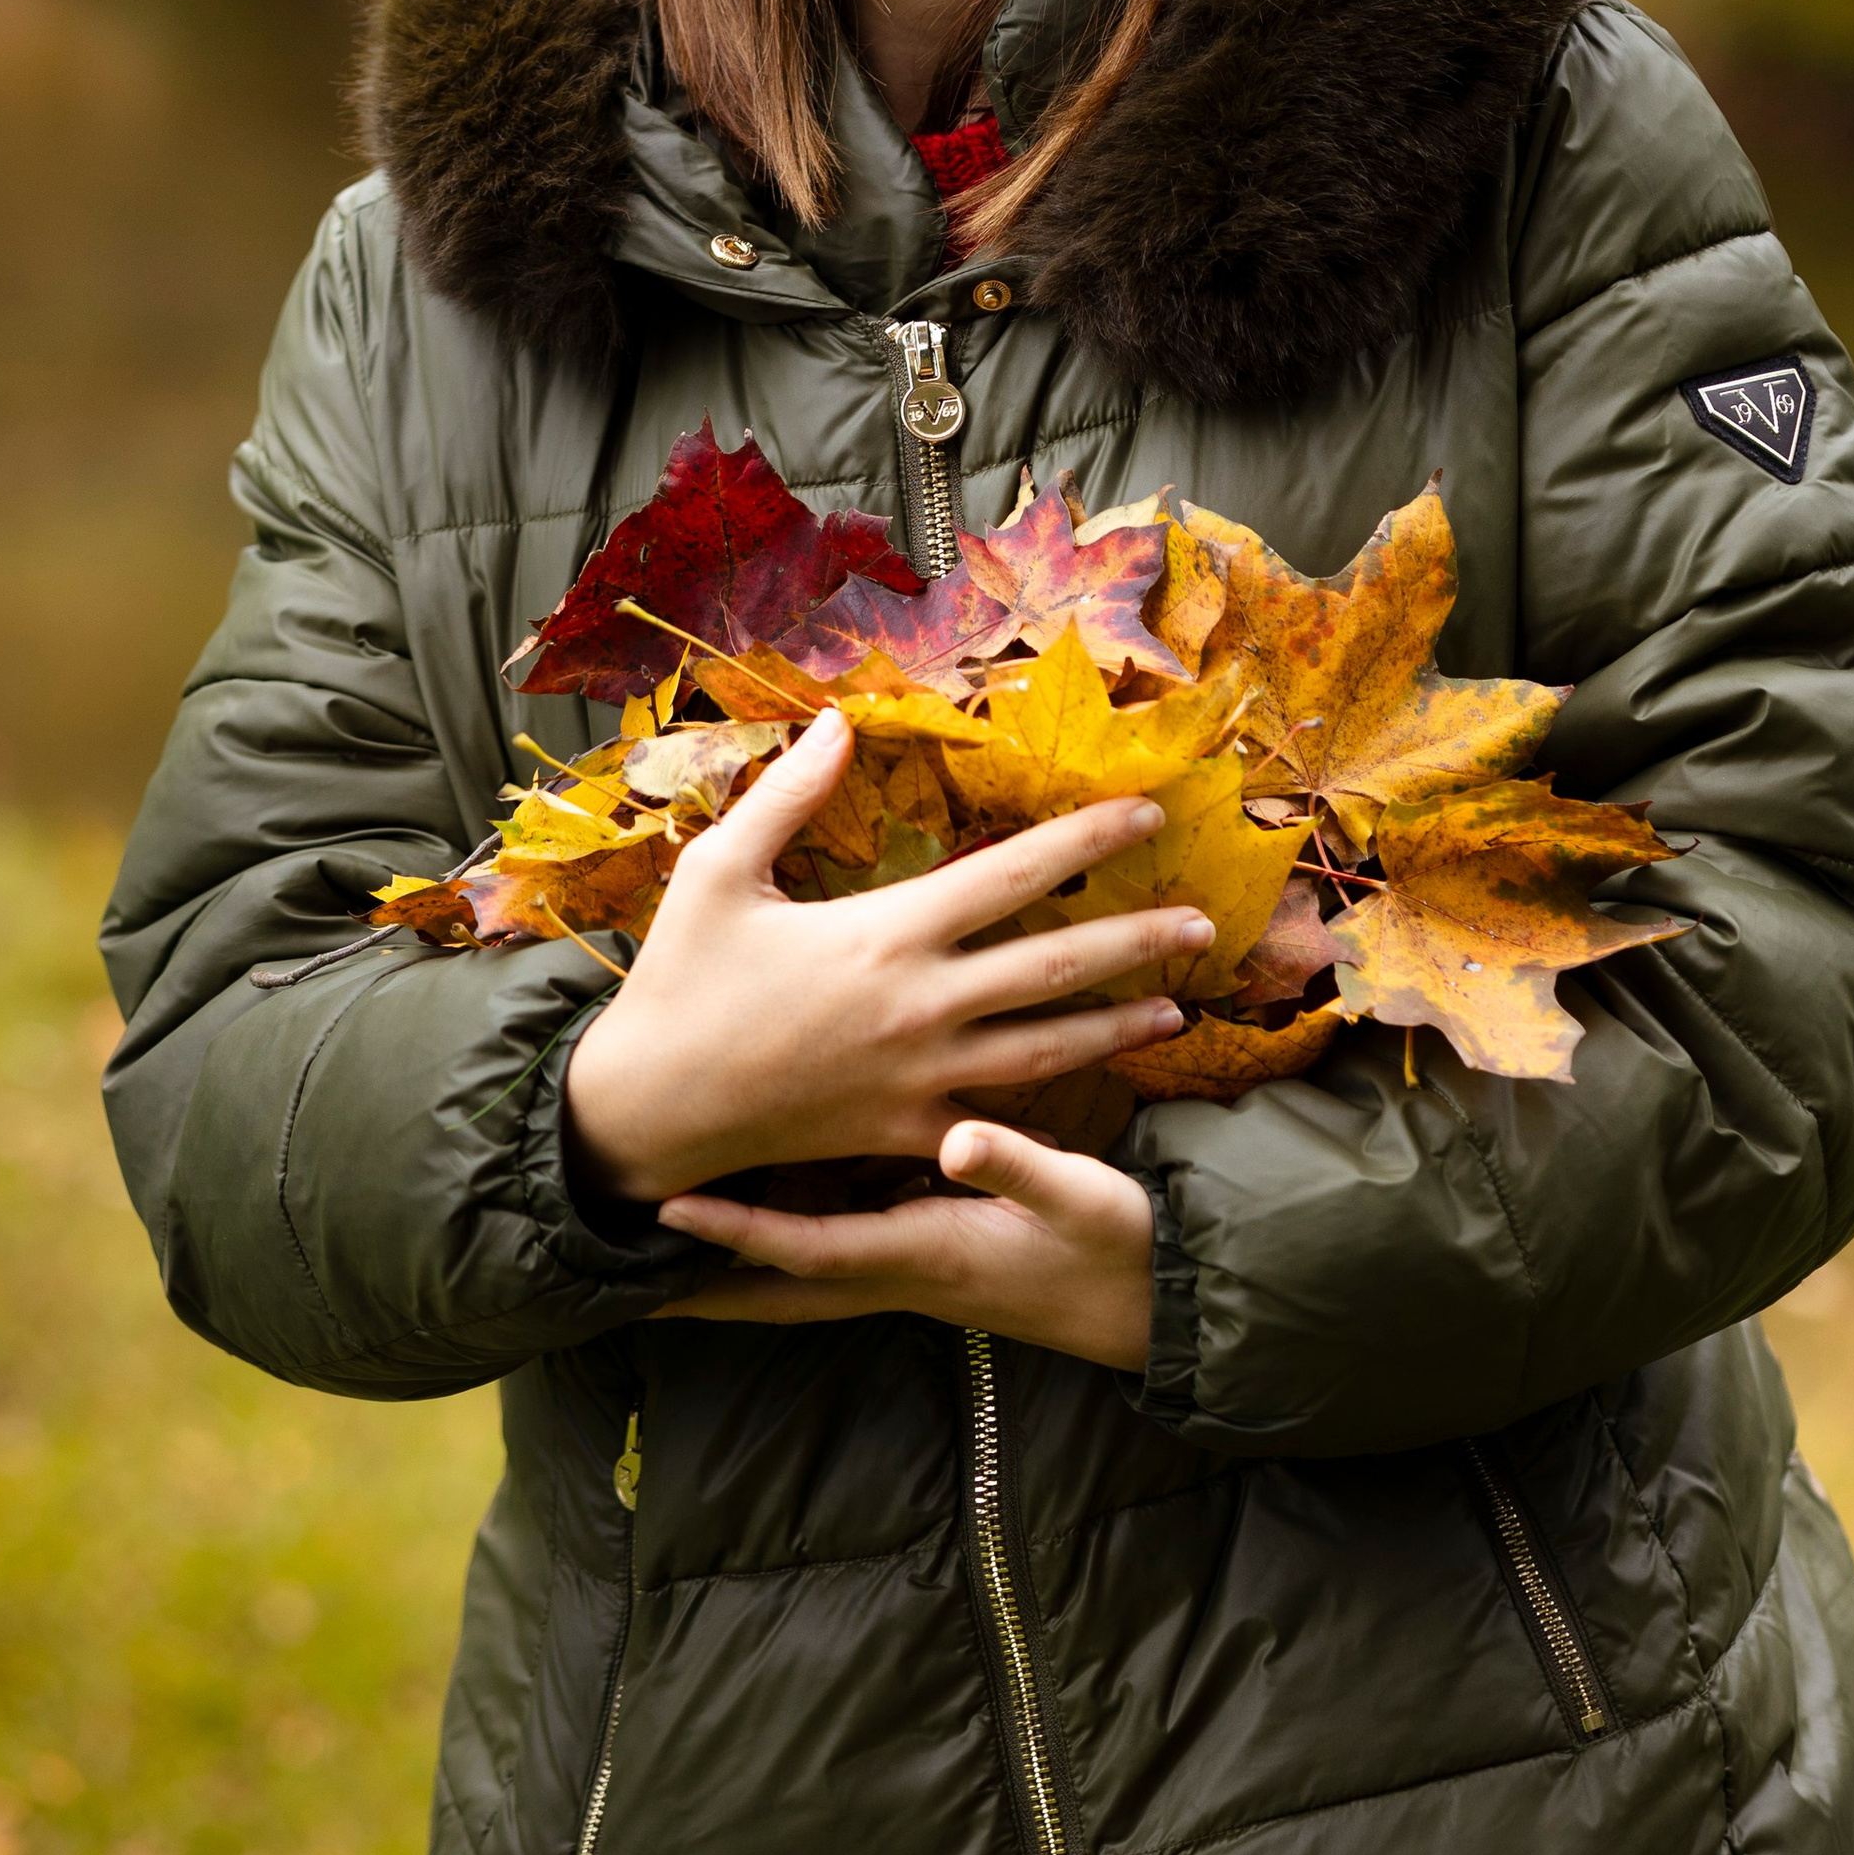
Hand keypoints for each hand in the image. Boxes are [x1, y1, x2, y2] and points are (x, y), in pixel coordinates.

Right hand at [561, 707, 1214, 1208]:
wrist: (650, 1113)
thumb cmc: (680, 985)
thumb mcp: (718, 871)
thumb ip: (788, 795)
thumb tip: (840, 721)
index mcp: (885, 933)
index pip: (1013, 874)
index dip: (1088, 840)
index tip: (1149, 814)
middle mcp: (921, 1006)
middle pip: (1057, 966)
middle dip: (1138, 940)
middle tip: (1203, 920)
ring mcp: (922, 1078)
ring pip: (1047, 1049)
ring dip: (1119, 1027)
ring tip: (1177, 1008)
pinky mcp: (907, 1133)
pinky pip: (999, 1120)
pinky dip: (1053, 1107)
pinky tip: (1094, 1098)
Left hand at [655, 1122, 1155, 1367]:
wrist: (1156, 1302)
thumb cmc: (1118, 1249)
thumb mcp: (1078, 1197)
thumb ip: (1021, 1165)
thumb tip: (960, 1137)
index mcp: (924, 1253)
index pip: (807, 1247)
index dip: (736, 1230)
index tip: (669, 1211)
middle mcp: (903, 1272)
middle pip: (778, 1286)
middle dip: (703, 1282)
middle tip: (625, 1269)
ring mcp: (913, 1274)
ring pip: (799, 1275)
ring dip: (734, 1267)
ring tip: (668, 1243)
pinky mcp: (929, 1260)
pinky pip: (835, 1257)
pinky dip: (786, 1247)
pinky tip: (767, 1215)